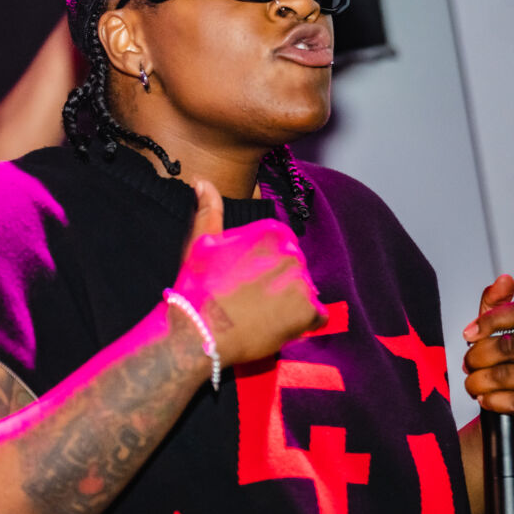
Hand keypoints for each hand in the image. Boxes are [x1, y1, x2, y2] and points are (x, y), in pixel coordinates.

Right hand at [171, 179, 326, 365]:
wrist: (199, 332)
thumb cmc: (198, 286)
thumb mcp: (202, 242)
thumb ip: (210, 210)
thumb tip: (203, 182)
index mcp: (272, 232)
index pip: (282, 249)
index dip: (264, 267)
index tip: (246, 281)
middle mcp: (292, 253)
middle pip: (294, 270)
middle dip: (279, 285)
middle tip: (251, 301)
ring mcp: (302, 283)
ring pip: (304, 293)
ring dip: (289, 305)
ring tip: (260, 315)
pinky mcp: (307, 312)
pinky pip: (315, 318)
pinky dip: (301, 324)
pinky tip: (276, 326)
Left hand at [462, 274, 513, 454]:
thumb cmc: (512, 367)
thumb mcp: (500, 333)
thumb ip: (497, 305)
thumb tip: (504, 278)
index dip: (491, 319)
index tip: (468, 333)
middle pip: (508, 345)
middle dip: (477, 357)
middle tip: (468, 365)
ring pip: (504, 375)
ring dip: (478, 382)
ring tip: (473, 385)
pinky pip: (511, 401)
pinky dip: (490, 401)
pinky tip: (487, 400)